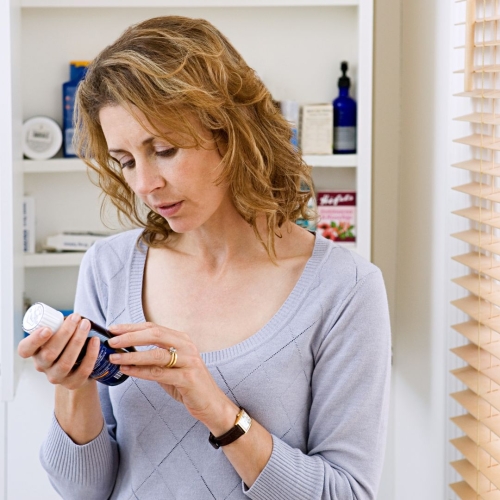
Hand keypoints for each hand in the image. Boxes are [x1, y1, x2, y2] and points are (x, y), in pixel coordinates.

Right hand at [17, 314, 100, 390]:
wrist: (78, 368)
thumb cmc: (66, 345)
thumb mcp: (57, 335)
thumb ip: (58, 326)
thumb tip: (73, 315)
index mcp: (35, 352)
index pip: (25, 349)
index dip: (34, 340)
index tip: (47, 328)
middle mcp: (43, 366)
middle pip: (49, 354)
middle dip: (65, 333)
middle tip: (77, 318)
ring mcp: (57, 376)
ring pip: (66, 362)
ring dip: (77, 341)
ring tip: (86, 325)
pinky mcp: (73, 383)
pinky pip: (83, 370)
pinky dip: (91, 354)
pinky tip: (95, 340)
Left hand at [107, 322, 236, 431]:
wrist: (211, 403)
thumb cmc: (187, 384)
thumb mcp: (171, 366)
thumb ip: (154, 358)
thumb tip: (126, 351)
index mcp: (182, 339)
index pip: (154, 327)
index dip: (132, 327)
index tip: (113, 329)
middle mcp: (187, 346)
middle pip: (155, 334)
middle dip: (130, 336)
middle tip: (111, 340)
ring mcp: (189, 361)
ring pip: (156, 354)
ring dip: (132, 355)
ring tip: (114, 357)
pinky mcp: (188, 378)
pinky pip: (159, 373)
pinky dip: (141, 372)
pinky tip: (127, 371)